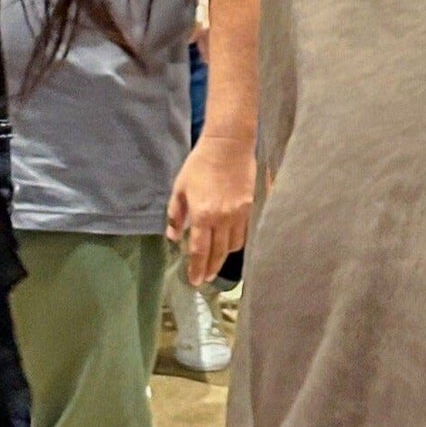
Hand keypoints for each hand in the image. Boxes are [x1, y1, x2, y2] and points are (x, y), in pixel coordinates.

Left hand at [167, 132, 254, 285]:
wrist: (228, 146)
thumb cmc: (200, 165)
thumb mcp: (180, 188)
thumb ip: (176, 214)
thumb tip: (172, 236)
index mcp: (203, 215)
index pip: (199, 250)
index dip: (196, 268)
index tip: (195, 281)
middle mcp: (223, 218)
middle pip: (218, 253)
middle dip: (211, 268)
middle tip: (206, 278)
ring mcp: (241, 213)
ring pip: (235, 244)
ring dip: (225, 255)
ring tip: (218, 260)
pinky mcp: (253, 206)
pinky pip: (246, 231)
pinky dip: (239, 241)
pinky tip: (233, 243)